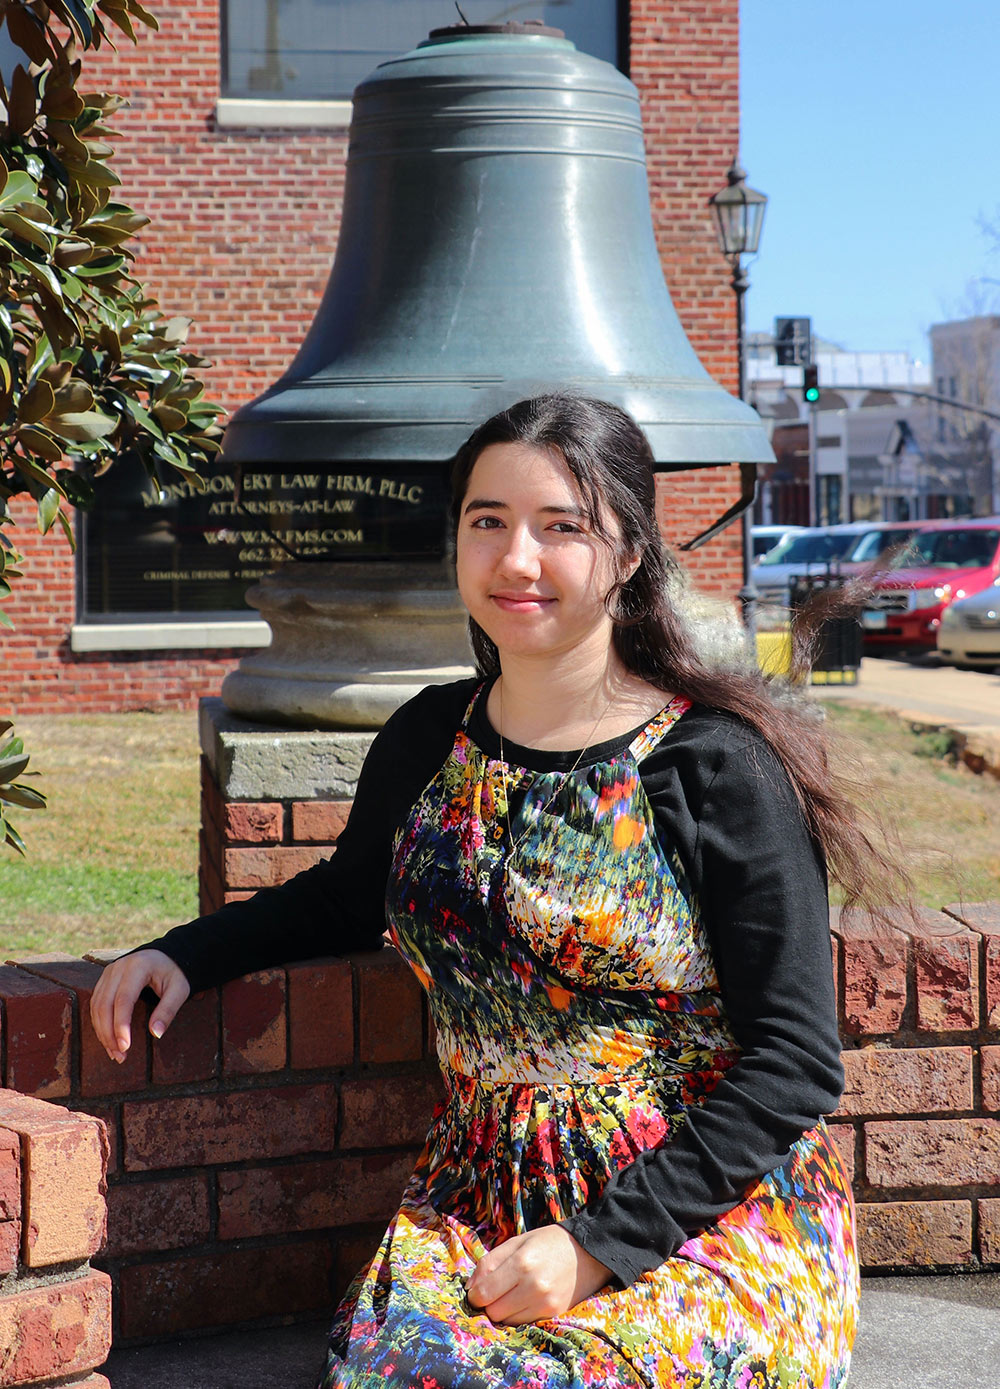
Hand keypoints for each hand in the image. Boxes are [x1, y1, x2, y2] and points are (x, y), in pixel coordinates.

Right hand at [90, 949, 189, 1061]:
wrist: (166, 956)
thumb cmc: (174, 973)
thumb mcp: (179, 989)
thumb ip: (168, 1010)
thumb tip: (156, 1034)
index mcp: (137, 967)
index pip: (123, 999)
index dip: (121, 1025)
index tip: (125, 1046)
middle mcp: (118, 968)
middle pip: (105, 1004)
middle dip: (109, 1033)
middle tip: (120, 1055)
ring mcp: (108, 973)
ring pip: (97, 1007)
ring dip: (103, 1032)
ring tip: (115, 1053)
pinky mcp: (104, 981)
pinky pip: (96, 1005)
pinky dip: (100, 1024)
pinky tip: (108, 1040)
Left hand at [465, 1225, 610, 1324]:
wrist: (588, 1253)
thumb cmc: (548, 1243)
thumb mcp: (517, 1242)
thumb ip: (490, 1262)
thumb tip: (469, 1288)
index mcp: (521, 1262)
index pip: (484, 1292)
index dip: (474, 1294)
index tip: (476, 1290)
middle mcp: (533, 1286)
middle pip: (493, 1311)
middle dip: (488, 1304)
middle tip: (494, 1291)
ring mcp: (545, 1303)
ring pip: (506, 1321)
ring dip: (502, 1311)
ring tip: (511, 1294)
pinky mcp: (553, 1314)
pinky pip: (523, 1323)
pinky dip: (517, 1315)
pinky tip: (523, 1300)